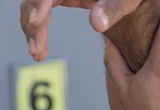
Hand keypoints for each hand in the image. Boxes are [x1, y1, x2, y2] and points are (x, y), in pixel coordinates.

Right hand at [21, 0, 148, 60]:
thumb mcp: (127, 1)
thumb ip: (113, 9)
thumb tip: (96, 23)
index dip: (40, 4)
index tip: (36, 22)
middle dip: (33, 24)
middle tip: (36, 50)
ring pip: (34, 6)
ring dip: (32, 30)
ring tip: (37, 54)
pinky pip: (41, 11)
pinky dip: (38, 29)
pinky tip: (40, 48)